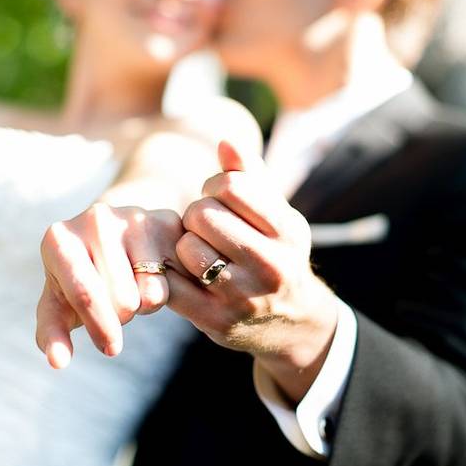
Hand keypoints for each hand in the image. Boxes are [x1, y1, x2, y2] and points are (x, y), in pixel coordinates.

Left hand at [36, 203, 183, 368]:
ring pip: (152, 293)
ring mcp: (133, 216)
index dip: (100, 326)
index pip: (84, 293)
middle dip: (120, 316)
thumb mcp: (59, 303)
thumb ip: (52, 333)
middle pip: (121, 300)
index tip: (110, 349)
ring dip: (144, 305)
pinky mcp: (166, 219)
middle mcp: (94, 219)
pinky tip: (155, 275)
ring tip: (132, 287)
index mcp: (58, 239)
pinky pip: (178, 279)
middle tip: (114, 302)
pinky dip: (168, 289)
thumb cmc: (79, 278)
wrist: (110, 234)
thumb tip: (58, 361)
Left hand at [166, 140, 338, 401]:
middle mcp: (272, 265)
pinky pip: (172, 285)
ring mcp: (244, 297)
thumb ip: (250, 174)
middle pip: (202, 215)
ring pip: (187, 249)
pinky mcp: (217, 322)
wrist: (293, 323)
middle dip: (196, 214)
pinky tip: (183, 272)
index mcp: (288, 230)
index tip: (218, 199)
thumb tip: (224, 142)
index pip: (232, 186)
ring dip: (184, 245)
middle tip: (203, 225)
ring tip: (198, 250)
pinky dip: (171, 273)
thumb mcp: (277, 213)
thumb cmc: (276, 252)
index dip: (213, 186)